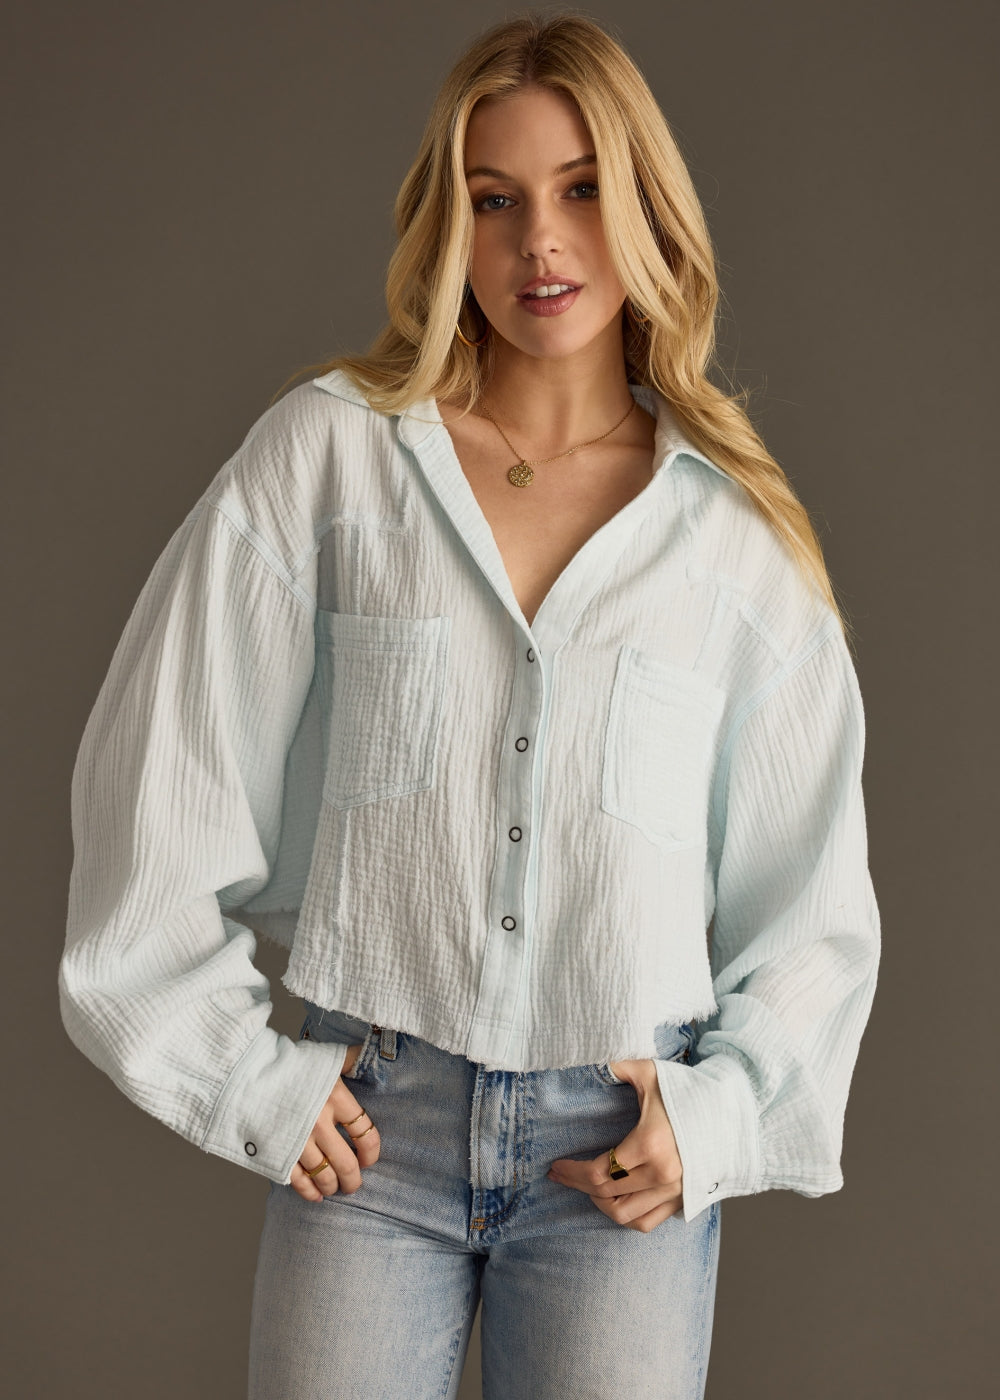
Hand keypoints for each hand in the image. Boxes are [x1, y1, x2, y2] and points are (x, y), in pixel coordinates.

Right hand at [290, 1043, 380, 1201]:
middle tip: (354, 1184)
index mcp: (335, 1098)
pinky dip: (310, 1191)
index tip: (369, 1159)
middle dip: (353, 1179)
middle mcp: (320, 1123)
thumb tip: (374, 1053)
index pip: (364, 1133)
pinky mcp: (278, 1152)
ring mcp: (298, 1141)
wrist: (244, 1072)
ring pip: (324, 1175)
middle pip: (347, 1163)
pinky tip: (315, 1195)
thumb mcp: (324, 1057)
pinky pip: (299, 1181)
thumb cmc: (288, 1063)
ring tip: (335, 1188)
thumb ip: (351, 1059)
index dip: (371, 1152)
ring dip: (333, 1186)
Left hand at [547, 1058, 682, 1231]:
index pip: (600, 1172)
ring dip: (600, 1203)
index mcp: (651, 1145)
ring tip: (587, 1187)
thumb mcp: (650, 1073)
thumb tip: (589, 1060)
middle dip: (577, 1185)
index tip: (556, 1165)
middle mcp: (663, 1175)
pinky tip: (613, 1199)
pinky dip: (626, 1216)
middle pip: (606, 1194)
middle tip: (561, 1174)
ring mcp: (675, 1191)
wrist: (731, 1110)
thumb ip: (617, 1066)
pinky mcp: (683, 1199)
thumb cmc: (688, 1090)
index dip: (573, 1172)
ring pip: (624, 1214)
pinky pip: (646, 1222)